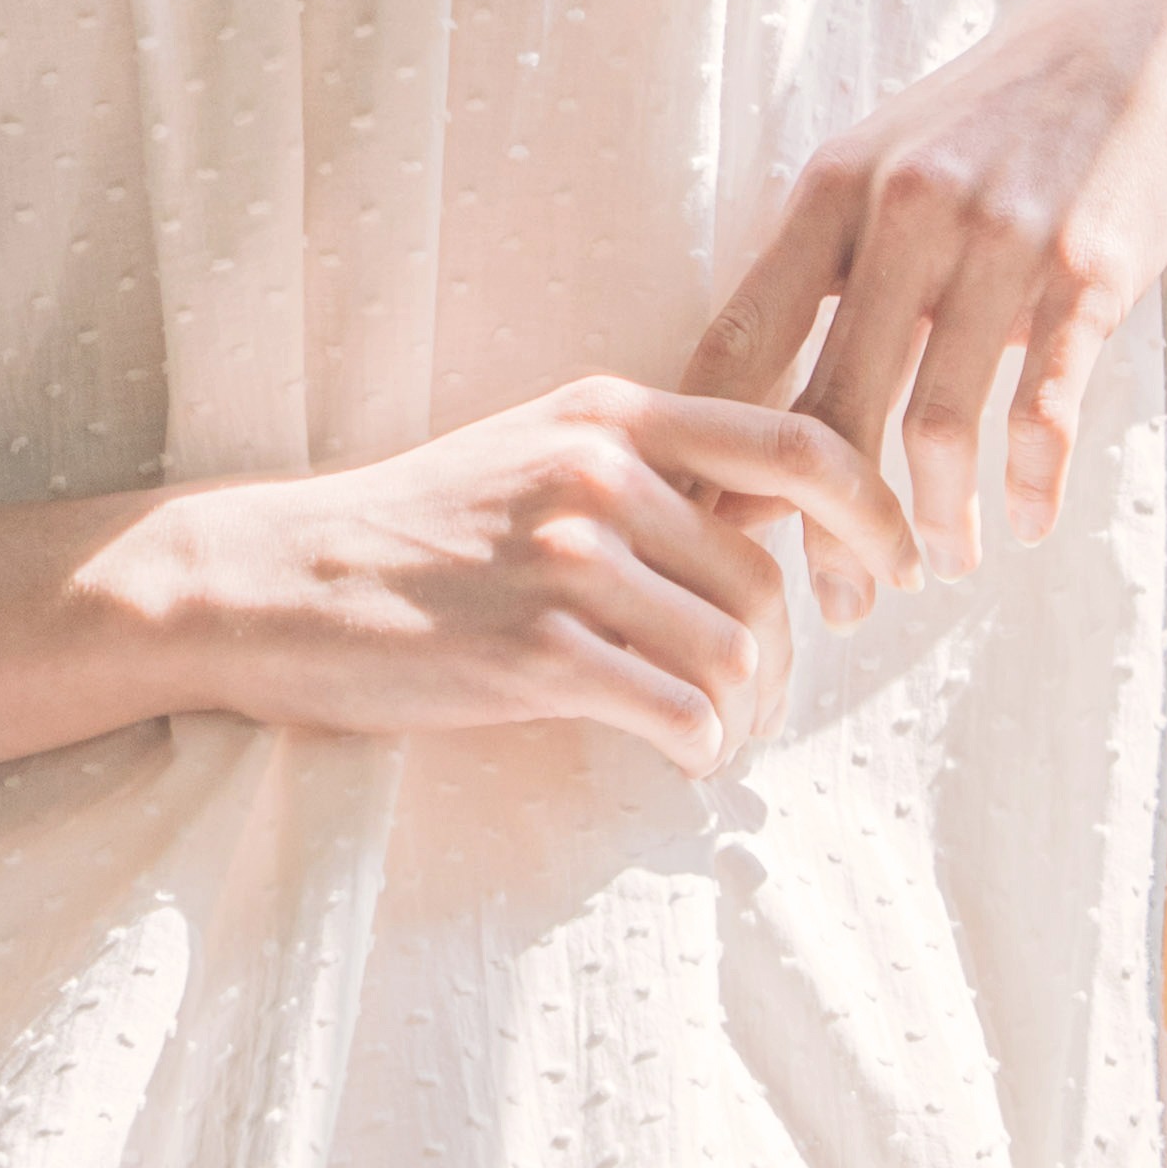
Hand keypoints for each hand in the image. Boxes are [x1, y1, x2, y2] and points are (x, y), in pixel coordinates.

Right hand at [120, 378, 914, 770]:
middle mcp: (598, 474)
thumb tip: (774, 516)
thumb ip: (648, 468)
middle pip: (769, 575)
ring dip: (744, 712)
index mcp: (612, 412)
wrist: (268, 579)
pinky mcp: (532, 656)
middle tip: (763, 699)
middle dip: (787, 654)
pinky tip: (678, 755)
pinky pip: (676, 712)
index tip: (898, 566)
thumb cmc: (410, 529)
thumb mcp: (534, 452)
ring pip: (735, 652)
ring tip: (716, 734)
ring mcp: (565, 563)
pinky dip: (698, 747)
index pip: (799, 440)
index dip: (874, 509)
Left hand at [689, 0, 1166, 568]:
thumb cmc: (1005, 109)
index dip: (711, 452)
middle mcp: (904, 212)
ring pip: (937, 423)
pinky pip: (1045, 403)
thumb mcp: (894, 156)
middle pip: (831, 408)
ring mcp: (1001, 238)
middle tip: (839, 598)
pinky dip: (1029, 480)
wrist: (1152, 21)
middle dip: (827, 525)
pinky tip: (1024, 523)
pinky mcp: (1094, 266)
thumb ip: (834, 263)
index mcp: (832, 189)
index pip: (740, 344)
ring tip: (936, 563)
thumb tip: (765, 405)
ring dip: (934, 517)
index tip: (700, 534)